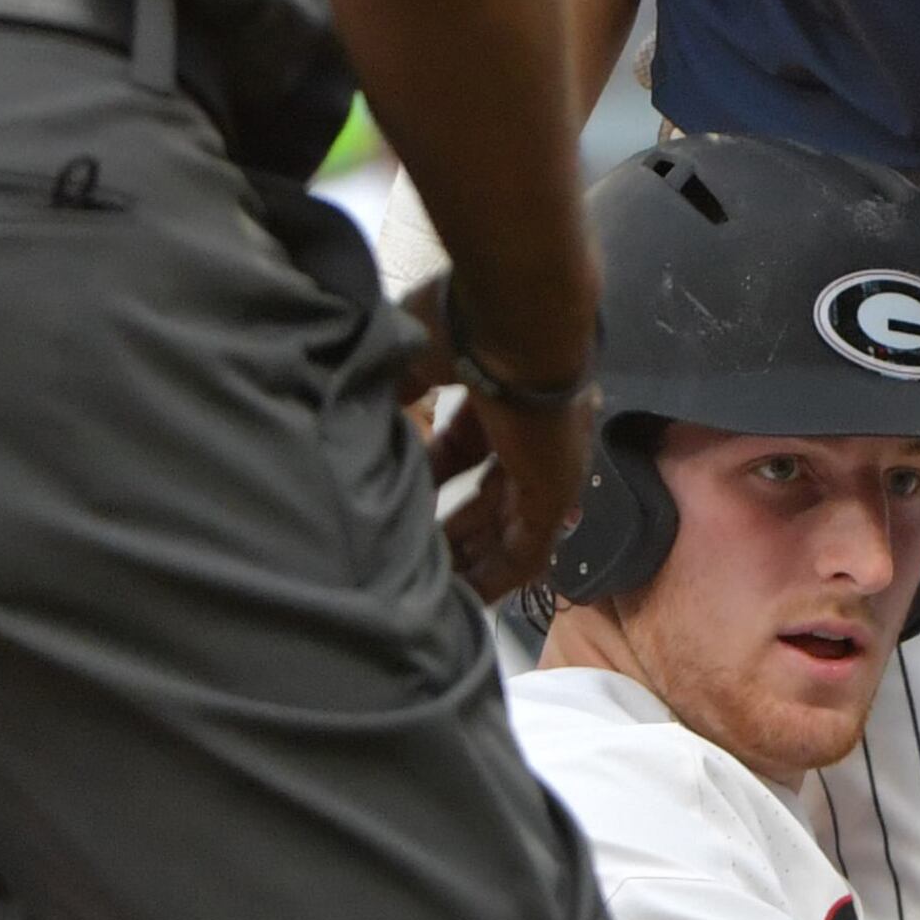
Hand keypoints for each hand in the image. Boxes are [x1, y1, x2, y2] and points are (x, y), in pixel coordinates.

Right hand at [402, 270, 592, 601]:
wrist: (518, 317)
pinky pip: (529, 551)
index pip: (465, 448)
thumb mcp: (414, 355)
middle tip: (414, 561)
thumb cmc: (468, 322)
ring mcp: (547, 466)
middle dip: (453, 531)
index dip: (431, 476)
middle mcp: (529, 433)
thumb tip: (364, 409)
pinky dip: (497, 578)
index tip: (396, 501)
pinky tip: (466, 602)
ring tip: (432, 593)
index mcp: (500, 396)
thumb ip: (397, 387)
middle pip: (490, 496)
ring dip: (471, 561)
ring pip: (508, 530)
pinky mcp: (555, 492)